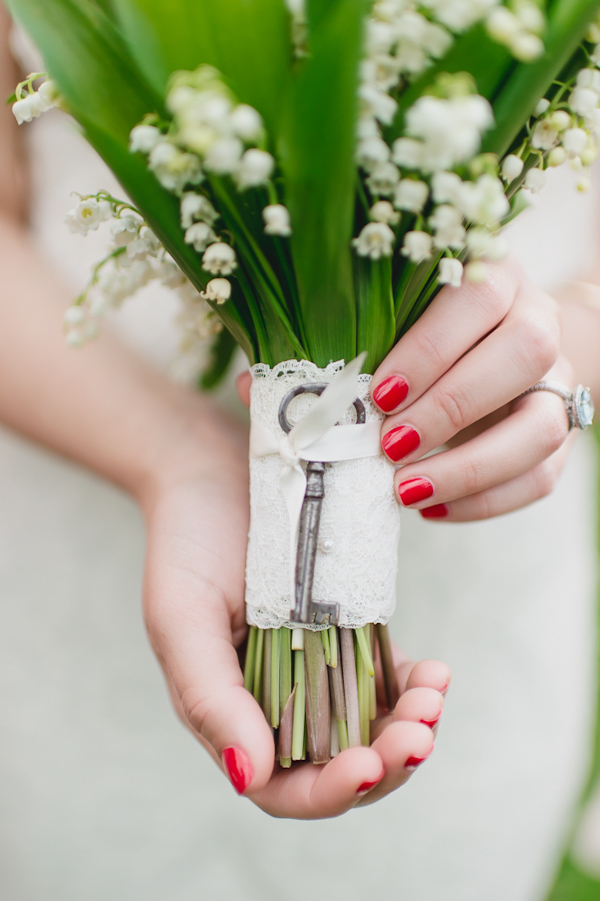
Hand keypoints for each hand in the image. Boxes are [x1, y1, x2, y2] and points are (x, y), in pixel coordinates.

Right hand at [141, 398, 449, 818]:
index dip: (329, 791)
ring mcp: (316, 666)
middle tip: (419, 735)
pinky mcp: (346, 629)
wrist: (213, 469)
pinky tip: (434, 670)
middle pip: (340, 764)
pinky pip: (386, 675)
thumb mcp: (182, 618)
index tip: (367, 765)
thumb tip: (250, 777)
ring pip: (372, 726)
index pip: (284, 786)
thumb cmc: (187, 540)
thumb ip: (210, 699)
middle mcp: (276, 699)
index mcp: (228, 712)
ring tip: (434, 695)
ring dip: (410, 725)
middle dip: (386, 761)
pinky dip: (413, 683)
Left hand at [371, 257, 573, 520]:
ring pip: (542, 427)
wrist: (491, 347)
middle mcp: (540, 320)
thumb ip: (365, 345)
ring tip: (406, 489)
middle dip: (451, 407)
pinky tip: (432, 508)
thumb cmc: (422, 332)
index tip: (381, 394)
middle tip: (391, 444)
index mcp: (499, 275)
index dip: (432, 348)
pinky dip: (484, 501)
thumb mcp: (397, 321)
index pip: (481, 298)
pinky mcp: (561, 433)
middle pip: (526, 352)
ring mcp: (558, 380)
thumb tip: (306, 398)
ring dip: (470, 467)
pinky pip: (541, 476)